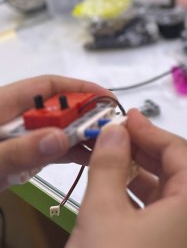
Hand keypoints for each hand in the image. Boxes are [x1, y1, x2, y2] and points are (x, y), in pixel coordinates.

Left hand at [0, 75, 110, 189]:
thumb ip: (19, 150)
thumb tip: (61, 139)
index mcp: (1, 104)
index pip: (46, 87)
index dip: (80, 89)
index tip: (108, 100)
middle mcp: (11, 119)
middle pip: (56, 111)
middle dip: (85, 117)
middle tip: (114, 129)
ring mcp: (14, 140)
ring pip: (55, 132)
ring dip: (80, 138)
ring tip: (107, 147)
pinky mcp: (15, 159)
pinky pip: (47, 151)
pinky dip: (68, 154)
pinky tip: (88, 160)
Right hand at [60, 110, 186, 247]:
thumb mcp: (104, 210)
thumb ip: (111, 165)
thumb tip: (117, 130)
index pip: (177, 149)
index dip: (148, 129)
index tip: (121, 115)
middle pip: (173, 166)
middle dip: (140, 148)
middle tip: (107, 133)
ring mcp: (184, 234)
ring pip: (162, 188)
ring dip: (133, 170)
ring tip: (102, 154)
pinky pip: (155, 209)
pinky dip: (133, 193)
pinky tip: (108, 185)